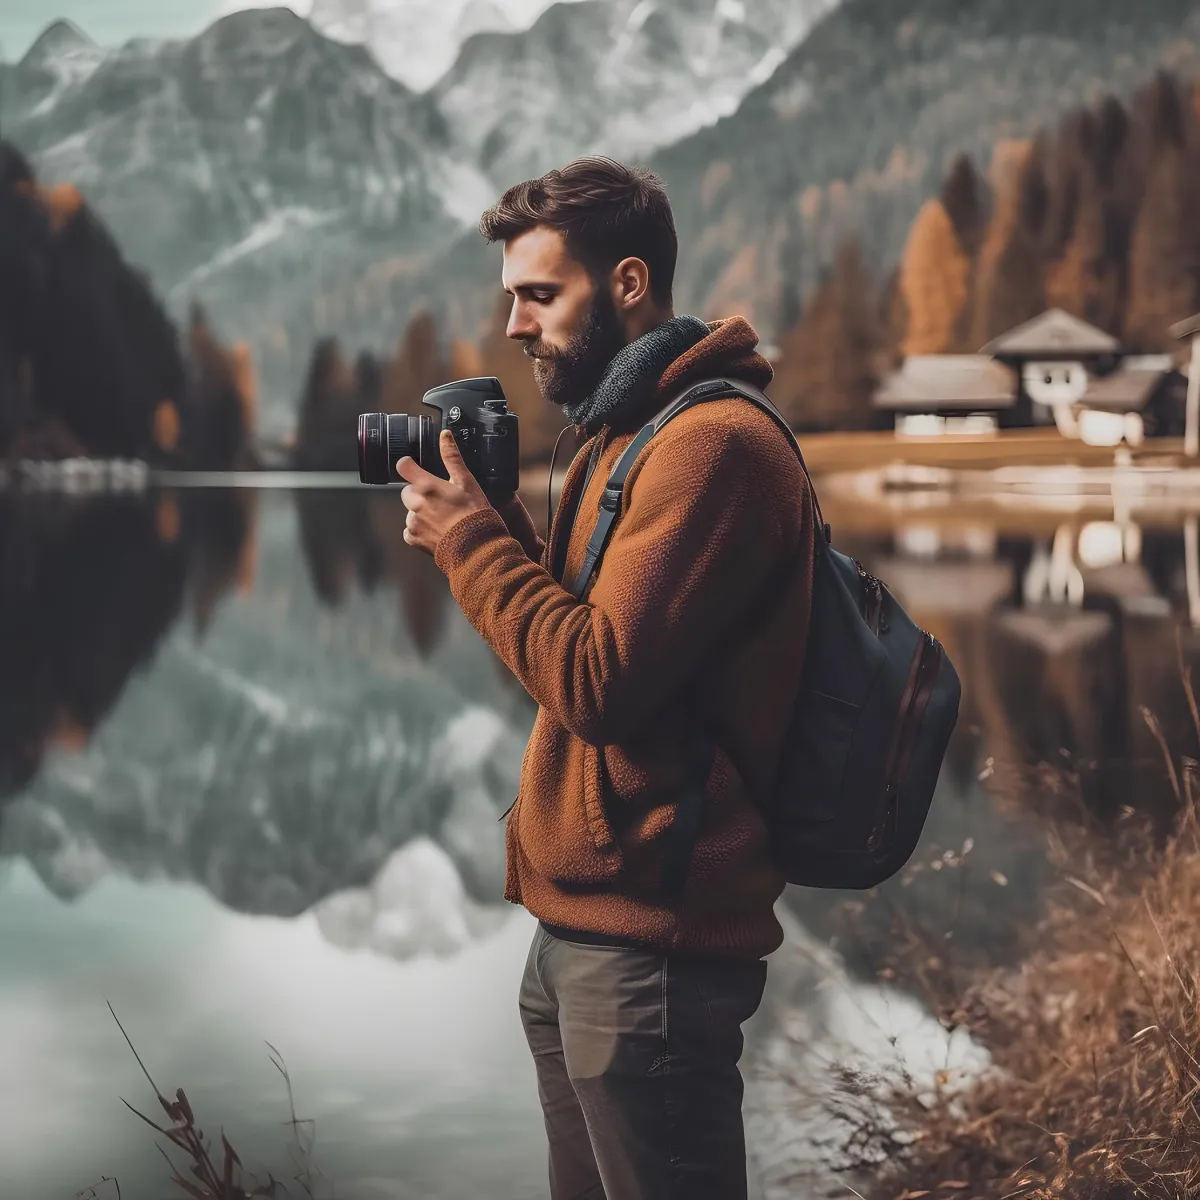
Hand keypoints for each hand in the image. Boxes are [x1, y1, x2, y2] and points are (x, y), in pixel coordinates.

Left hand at [397, 429, 489, 555]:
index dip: (409, 465)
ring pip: (410, 511)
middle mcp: (415, 503)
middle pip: (407, 491)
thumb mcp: (466, 481)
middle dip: (420, 493)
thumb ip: (452, 457)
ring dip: (421, 511)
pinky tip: (438, 529)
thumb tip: (445, 435)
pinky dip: (420, 529)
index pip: (404, 466)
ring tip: (443, 517)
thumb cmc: (474, 513)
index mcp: (426, 486)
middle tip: (441, 499)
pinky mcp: (414, 539)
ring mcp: (413, 522)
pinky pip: (410, 530)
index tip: (415, 468)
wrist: (477, 547)